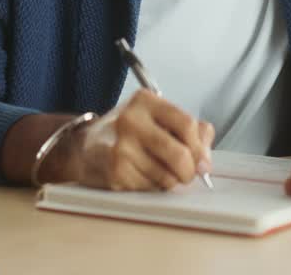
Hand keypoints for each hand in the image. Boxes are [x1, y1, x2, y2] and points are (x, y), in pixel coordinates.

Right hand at [61, 89, 213, 190]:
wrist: (84, 147)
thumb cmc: (128, 133)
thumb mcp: (156, 119)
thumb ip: (189, 130)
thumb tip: (205, 158)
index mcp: (145, 102)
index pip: (186, 124)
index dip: (201, 148)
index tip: (204, 162)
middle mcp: (131, 121)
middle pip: (179, 154)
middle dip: (189, 171)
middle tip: (188, 175)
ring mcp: (120, 147)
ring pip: (166, 176)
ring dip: (170, 182)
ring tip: (159, 173)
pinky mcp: (113, 171)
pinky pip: (149, 188)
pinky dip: (152, 188)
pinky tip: (142, 177)